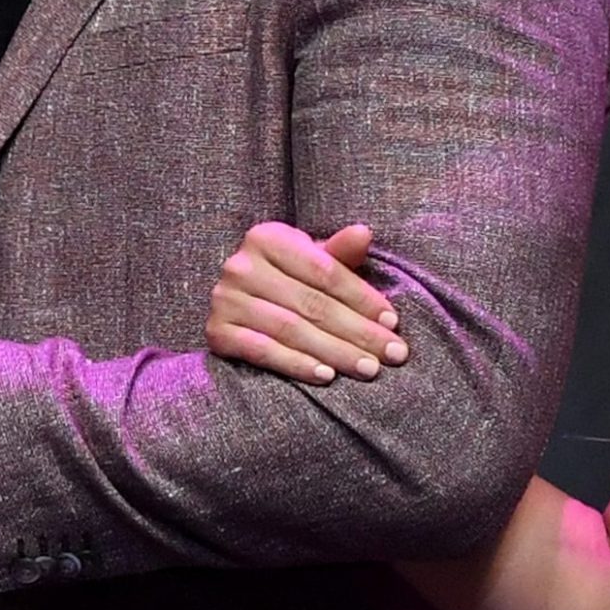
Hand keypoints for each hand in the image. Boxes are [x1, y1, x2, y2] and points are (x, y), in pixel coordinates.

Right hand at [205, 222, 406, 384]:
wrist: (240, 302)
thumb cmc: (289, 279)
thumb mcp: (313, 260)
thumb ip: (340, 252)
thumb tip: (364, 233)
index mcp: (266, 237)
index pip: (325, 272)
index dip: (363, 298)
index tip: (393, 322)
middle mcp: (241, 265)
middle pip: (312, 304)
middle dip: (357, 331)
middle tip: (391, 353)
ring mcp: (225, 299)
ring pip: (291, 329)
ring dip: (334, 352)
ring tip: (368, 368)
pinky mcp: (216, 332)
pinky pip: (262, 351)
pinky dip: (296, 364)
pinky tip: (325, 375)